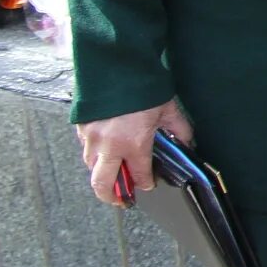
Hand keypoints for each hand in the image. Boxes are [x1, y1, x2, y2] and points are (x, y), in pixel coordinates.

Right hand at [77, 98, 192, 206]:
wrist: (117, 65)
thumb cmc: (144, 87)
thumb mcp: (169, 109)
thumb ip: (178, 130)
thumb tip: (186, 143)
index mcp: (133, 144)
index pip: (139, 175)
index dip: (145, 183)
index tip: (148, 185)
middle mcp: (108, 146)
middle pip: (102, 184)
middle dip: (111, 196)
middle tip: (120, 200)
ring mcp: (91, 137)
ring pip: (91, 167)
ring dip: (101, 175)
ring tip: (113, 176)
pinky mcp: (80, 128)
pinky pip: (85, 149)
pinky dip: (93, 156)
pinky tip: (104, 153)